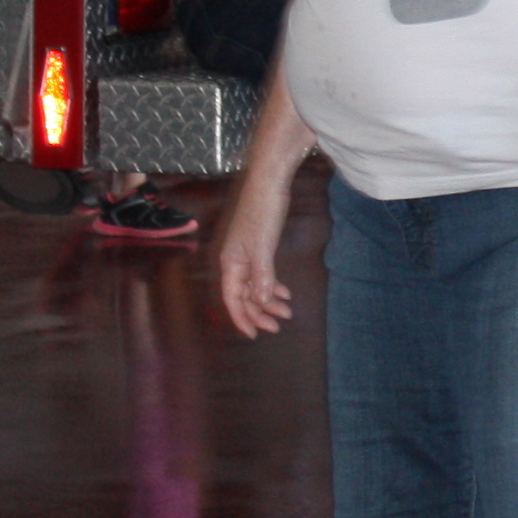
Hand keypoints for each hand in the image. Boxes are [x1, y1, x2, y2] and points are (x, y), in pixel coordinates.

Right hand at [216, 176, 294, 338]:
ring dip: (269, 299)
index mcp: (230, 263)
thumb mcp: (263, 247)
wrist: (268, 182)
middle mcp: (235, 261)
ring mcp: (246, 253)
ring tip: (287, 310)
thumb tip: (262, 302)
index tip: (254, 335)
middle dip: (260, 311)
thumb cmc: (263, 213)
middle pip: (244, 295)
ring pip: (255, 285)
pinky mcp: (258, 246)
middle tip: (279, 324)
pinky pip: (262, 273)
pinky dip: (272, 284)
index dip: (242, 318)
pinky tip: (284, 292)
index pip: (232, 298)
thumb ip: (262, 275)